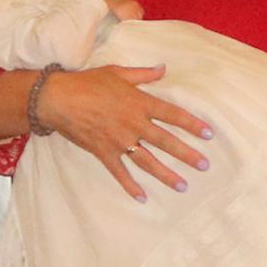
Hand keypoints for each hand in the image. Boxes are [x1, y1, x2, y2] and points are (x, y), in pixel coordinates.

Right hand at [32, 62, 213, 200]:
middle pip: (166, 141)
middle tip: (204, 166)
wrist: (57, 99)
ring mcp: (119, 141)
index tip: (209, 134)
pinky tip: (142, 198)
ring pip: (148, 161)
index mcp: (139, 103)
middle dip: (187, 154)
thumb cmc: (87, 82)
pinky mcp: (104, 153)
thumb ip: (143, 74)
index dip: (192, 124)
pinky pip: (120, 173)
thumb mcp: (117, 72)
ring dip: (166, 175)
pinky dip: (130, 186)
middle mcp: (133, 124)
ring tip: (183, 186)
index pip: (172, 115)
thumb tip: (163, 68)